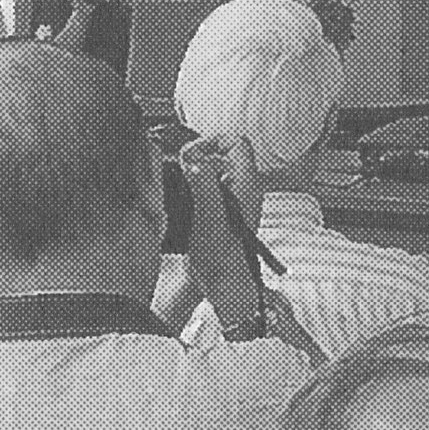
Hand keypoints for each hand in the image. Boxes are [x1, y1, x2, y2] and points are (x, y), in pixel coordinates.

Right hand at [178, 134, 261, 335]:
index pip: (237, 143)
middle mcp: (243, 190)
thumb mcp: (210, 219)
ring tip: (181, 188)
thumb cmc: (223, 260)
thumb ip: (204, 184)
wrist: (224, 288)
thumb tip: (194, 157)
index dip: (213, 141)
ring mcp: (233, 201)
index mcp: (247, 186)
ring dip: (194, 173)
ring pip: (213, 170)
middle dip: (199, 157)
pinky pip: (208, 187)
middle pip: (222, 154)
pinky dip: (193, 187)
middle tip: (181, 171)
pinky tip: (183, 201)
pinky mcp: (221, 211)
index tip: (191, 155)